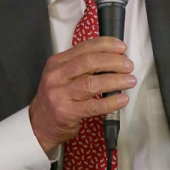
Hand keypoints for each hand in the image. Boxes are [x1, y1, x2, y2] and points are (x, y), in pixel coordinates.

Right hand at [29, 37, 135, 152]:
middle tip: (129, 65)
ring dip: (115, 80)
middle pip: (89, 62)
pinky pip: (93, 105)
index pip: (85, 47)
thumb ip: (82, 65)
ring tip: (130, 81)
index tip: (122, 48)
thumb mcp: (63, 75)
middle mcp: (57, 75)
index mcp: (57, 62)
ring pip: (92, 83)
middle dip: (113, 61)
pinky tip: (122, 99)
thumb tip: (114, 57)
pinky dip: (110, 102)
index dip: (106, 45)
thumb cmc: (57, 97)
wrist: (39, 124)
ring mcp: (60, 94)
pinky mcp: (66, 112)